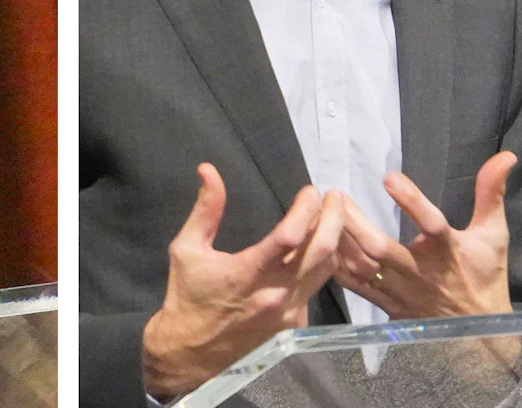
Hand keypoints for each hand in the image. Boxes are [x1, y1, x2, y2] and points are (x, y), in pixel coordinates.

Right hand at [142, 163, 345, 399]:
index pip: (289, 237)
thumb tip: (208, 170)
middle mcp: (276, 295)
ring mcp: (290, 313)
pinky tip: (317, 248)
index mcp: (247, 274)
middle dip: (333, 219)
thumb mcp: (186, 248)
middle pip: (320, 253)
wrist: (191, 351)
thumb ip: (205, 210)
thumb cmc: (187, 295)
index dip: (305, 210)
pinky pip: (316, 287)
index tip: (310, 190)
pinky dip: (321, 264)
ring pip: (325, 271)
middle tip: (335, 196)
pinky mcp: (295, 324)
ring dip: (334, 241)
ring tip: (333, 216)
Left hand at [333, 151, 514, 320]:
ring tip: (320, 211)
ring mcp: (399, 291)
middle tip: (335, 194)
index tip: (389, 177)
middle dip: (354, 221)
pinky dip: (334, 264)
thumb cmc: (484, 275)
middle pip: (380, 247)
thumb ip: (491, 194)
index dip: (412, 201)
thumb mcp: (493, 234)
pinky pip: (353, 285)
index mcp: (447, 252)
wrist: (480, 333)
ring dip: (338, 238)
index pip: (431, 224)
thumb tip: (504, 157)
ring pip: (361, 266)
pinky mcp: (385, 304)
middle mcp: (420, 272)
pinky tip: (319, 242)